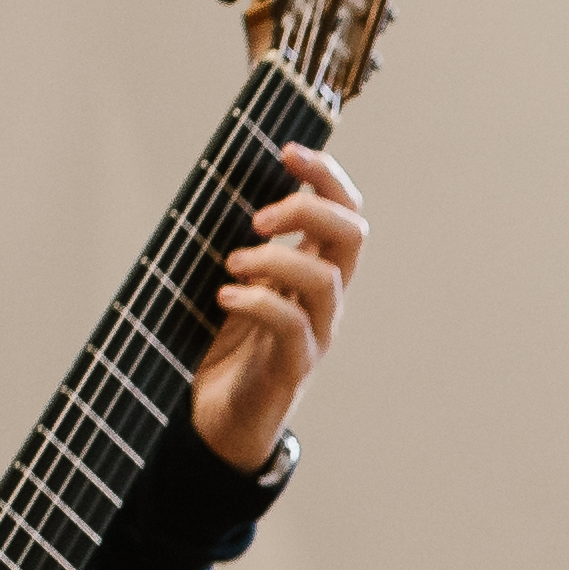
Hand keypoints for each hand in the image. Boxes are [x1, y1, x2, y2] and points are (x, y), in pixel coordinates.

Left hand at [185, 142, 365, 472]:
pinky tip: (224, 297)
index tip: (286, 151)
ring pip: (325, 279)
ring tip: (232, 263)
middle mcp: (326, 297)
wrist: (216, 418)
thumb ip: (241, 240)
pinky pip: (292, 326)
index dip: (325, 174)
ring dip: (277, 259)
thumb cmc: (223, 344)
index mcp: (315, 267)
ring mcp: (316, 333)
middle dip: (309, 209)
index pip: (344, 208)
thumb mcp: (232, 280)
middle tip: (258, 216)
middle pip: (353, 234)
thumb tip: (220, 185)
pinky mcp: (294, 367)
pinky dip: (258, 302)